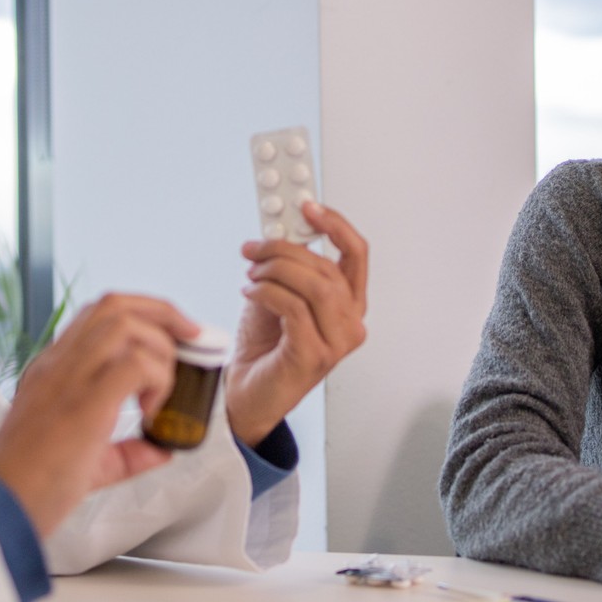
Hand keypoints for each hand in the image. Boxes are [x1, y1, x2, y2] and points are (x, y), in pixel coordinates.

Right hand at [0, 293, 196, 536]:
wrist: (4, 507)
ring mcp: (68, 378)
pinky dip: (157, 379)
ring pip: (126, 324)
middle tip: (190, 338)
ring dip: (159, 348)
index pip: (97, 315)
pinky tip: (152, 409)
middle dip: (163, 312)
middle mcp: (58, 364)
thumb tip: (162, 449)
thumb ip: (128, 452)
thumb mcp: (88, 462)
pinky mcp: (84, 402)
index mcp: (53, 370)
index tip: (172, 336)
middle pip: (115, 304)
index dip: (142, 315)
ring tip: (162, 387)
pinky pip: (135, 363)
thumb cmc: (34, 487)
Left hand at [224, 203, 369, 446]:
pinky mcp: (314, 356)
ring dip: (276, 271)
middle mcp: (350, 324)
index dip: (335, 225)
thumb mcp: (278, 296)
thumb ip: (287, 269)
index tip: (308, 206)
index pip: (356, 255)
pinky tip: (250, 293)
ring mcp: (337, 343)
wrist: (246, 395)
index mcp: (348, 306)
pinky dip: (267, 293)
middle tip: (254, 248)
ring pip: (316, 286)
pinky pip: (293, 308)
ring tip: (251, 274)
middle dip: (286, 249)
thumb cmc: (264, 349)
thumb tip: (278, 232)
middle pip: (328, 268)